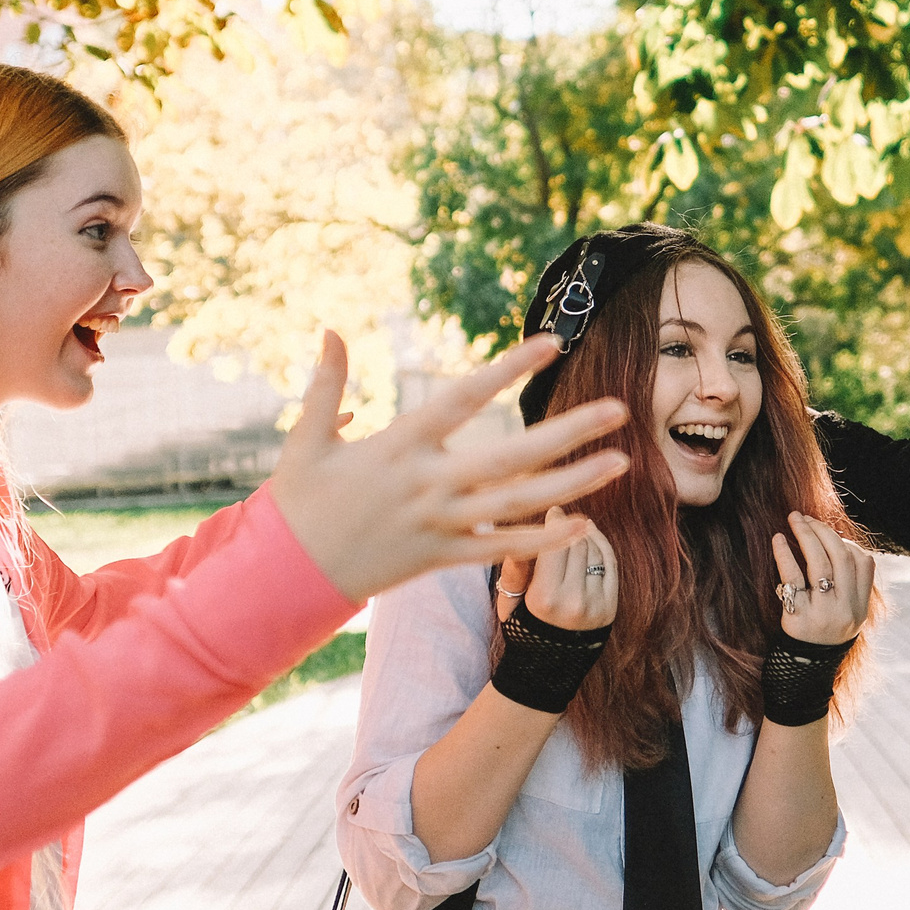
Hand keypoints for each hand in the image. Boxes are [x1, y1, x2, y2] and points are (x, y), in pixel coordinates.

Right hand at [268, 332, 628, 600]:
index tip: (552, 344)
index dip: (508, 370)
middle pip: (511, 456)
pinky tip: (585, 523)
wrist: (287, 577)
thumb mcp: (306, 440)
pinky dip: (544, 540)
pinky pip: (502, 549)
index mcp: (399, 446)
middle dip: (568, 433)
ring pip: (519, 505)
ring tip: (621, 462)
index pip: (464, 399)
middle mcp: (428, 485)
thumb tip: (331, 331)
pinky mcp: (443, 558)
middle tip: (620, 410)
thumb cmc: (299, 503)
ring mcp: (440, 525)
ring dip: (574, 484)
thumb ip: (327, 384)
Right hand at [495, 507, 618, 629]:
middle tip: (562, 517)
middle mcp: (573, 601)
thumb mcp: (508, 602)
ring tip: (575, 527)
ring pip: (594, 551)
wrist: (550, 665)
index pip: (554, 546)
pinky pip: (610, 565)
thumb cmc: (523, 626)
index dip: (555, 523)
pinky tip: (591, 536)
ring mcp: (595, 605)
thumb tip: (519, 539)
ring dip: (584, 535)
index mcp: (544, 598)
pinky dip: (602, 545)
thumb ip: (513, 571)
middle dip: (569, 526)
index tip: (553, 511)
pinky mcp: (610, 607)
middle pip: (576, 544)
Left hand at [769, 512, 875, 647]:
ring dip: (807, 535)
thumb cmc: (821, 632)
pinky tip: (778, 540)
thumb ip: (848, 583)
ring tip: (794, 519)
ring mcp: (823, 613)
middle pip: (841, 558)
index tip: (827, 533)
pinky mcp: (798, 616)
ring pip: (820, 564)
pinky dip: (785, 555)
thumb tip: (836, 540)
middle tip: (804, 517)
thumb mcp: (845, 614)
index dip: (846, 543)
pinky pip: (793, 578)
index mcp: (860, 607)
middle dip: (823, 532)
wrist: (803, 669)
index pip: (863, 564)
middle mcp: (846, 609)